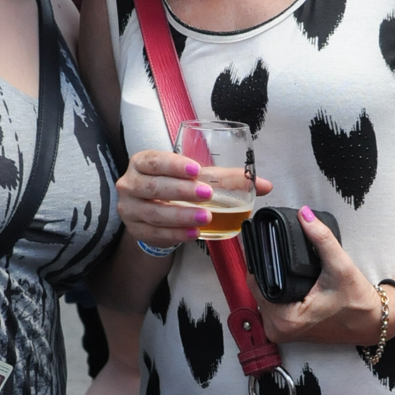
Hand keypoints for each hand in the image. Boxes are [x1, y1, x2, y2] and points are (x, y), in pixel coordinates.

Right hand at [116, 149, 272, 251]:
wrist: (152, 210)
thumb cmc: (176, 186)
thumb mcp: (196, 177)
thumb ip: (228, 178)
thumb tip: (264, 185)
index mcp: (143, 162)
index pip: (155, 161)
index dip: (175, 165)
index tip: (197, 170)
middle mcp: (131, 183)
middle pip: (154, 187)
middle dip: (182, 192)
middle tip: (207, 195)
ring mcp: (130, 208)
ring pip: (154, 213)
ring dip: (181, 216)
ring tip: (205, 217)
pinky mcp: (135, 230)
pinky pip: (155, 233)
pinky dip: (176, 234)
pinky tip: (194, 233)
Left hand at [251, 208, 387, 345]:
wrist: (371, 322)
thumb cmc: (358, 301)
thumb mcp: (341, 267)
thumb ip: (321, 239)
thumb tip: (304, 214)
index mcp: (285, 320)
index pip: (255, 283)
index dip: (258, 260)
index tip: (262, 241)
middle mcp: (278, 330)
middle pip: (256, 289)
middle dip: (264, 267)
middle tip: (272, 246)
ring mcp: (280, 332)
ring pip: (262, 296)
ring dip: (268, 278)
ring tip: (278, 258)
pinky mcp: (286, 330)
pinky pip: (270, 304)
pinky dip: (274, 289)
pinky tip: (281, 274)